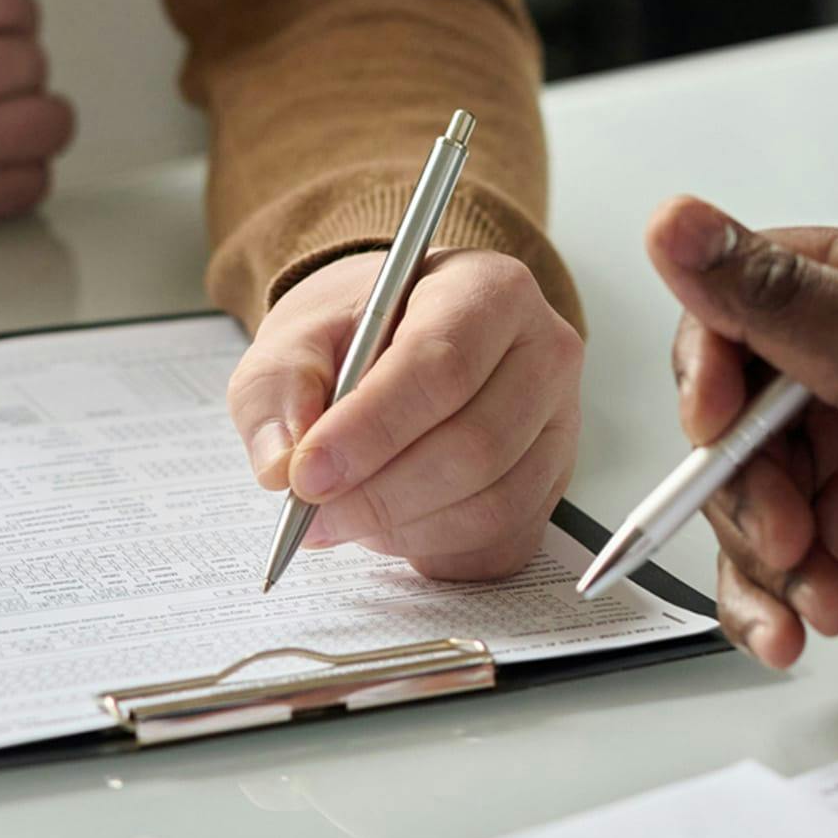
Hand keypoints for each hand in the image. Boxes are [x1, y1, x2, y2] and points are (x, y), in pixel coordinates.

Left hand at [227, 249, 582, 579]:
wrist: (398, 336)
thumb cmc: (358, 331)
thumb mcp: (298, 336)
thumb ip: (278, 389)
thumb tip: (280, 463)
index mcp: (487, 290)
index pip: (442, 366)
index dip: (371, 430)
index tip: (307, 473)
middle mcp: (543, 354)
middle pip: (476, 445)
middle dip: (380, 494)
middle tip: (312, 513)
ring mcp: (559, 425)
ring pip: (493, 503)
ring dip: (403, 526)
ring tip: (343, 516)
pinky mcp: (552, 483)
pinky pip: (501, 539)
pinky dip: (434, 547)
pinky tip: (388, 525)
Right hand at [647, 198, 837, 698]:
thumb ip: (783, 302)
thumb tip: (677, 226)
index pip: (743, 291)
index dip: (713, 360)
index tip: (716, 417)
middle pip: (724, 401)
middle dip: (742, 478)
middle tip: (787, 523)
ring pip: (731, 487)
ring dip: (763, 549)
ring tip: (820, 581)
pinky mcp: (831, 527)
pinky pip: (753, 555)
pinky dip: (765, 593)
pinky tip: (799, 618)